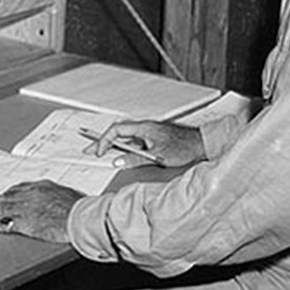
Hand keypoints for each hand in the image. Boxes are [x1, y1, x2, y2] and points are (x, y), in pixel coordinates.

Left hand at [0, 180, 81, 241]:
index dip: (8, 195)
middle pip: (6, 196)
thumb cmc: (82, 210)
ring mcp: (25, 207)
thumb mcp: (71, 198)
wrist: (81, 217)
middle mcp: (31, 194)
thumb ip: (61, 199)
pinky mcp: (22, 221)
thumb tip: (64, 203)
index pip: (20, 189)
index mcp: (43, 187)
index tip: (2, 198)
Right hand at [87, 120, 205, 168]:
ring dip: (113, 146)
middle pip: (118, 133)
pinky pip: (134, 144)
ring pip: (125, 139)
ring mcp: (148, 134)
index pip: (117, 130)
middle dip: (102, 142)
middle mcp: (144, 128)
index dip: (104, 140)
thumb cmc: (183, 146)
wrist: (200, 144)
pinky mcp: (153, 140)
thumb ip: (135, 159)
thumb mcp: (157, 157)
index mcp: (144, 128)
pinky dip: (124, 150)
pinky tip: (121, 157)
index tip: (98, 152)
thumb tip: (118, 162)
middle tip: (89, 150)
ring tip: (100, 154)